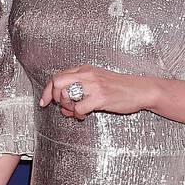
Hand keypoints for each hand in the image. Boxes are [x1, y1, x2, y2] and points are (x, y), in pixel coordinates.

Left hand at [39, 66, 155, 119]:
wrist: (140, 90)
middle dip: (53, 97)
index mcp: (85, 70)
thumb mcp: (98, 81)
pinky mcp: (100, 97)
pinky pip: (79, 107)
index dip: (47, 90)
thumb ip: (81, 88)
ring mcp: (94, 85)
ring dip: (67, 107)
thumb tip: (64, 104)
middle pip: (57, 82)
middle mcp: (87, 75)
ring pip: (66, 94)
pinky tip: (84, 115)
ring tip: (75, 111)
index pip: (58, 76)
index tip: (44, 101)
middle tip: (61, 106)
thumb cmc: (120, 88)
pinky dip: (78, 114)